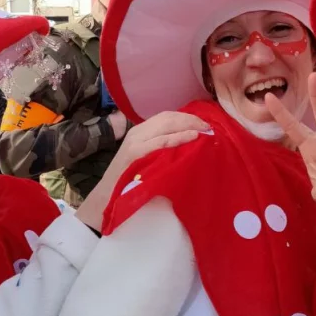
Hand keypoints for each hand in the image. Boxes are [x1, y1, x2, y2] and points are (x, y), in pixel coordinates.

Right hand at [77, 111, 209, 230]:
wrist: (106, 199)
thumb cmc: (128, 182)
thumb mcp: (145, 158)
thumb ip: (160, 148)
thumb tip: (188, 142)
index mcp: (139, 132)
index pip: (166, 116)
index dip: (187, 117)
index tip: (204, 123)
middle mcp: (137, 133)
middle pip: (168, 118)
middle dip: (191, 119)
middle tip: (208, 126)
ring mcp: (135, 142)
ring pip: (166, 125)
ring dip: (188, 125)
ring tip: (205, 130)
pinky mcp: (135, 154)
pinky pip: (161, 142)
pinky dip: (178, 137)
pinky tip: (193, 137)